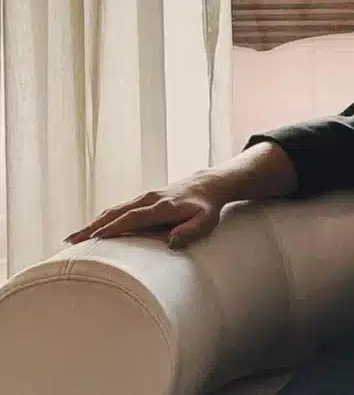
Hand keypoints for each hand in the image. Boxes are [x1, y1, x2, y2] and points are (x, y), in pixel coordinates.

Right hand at [64, 176, 226, 248]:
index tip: (94, 238)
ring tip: (72, 238)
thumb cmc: (207, 208)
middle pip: (116, 213)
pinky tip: (91, 229)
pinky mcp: (142, 199)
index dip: (113, 228)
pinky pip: (119, 209)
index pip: (132, 217)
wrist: (207, 185)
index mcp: (162, 207)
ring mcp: (144, 197)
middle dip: (92, 227)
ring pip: (114, 210)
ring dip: (93, 223)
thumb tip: (171, 243)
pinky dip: (103, 218)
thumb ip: (191, 231)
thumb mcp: (205, 221)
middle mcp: (149, 199)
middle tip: (71, 241)